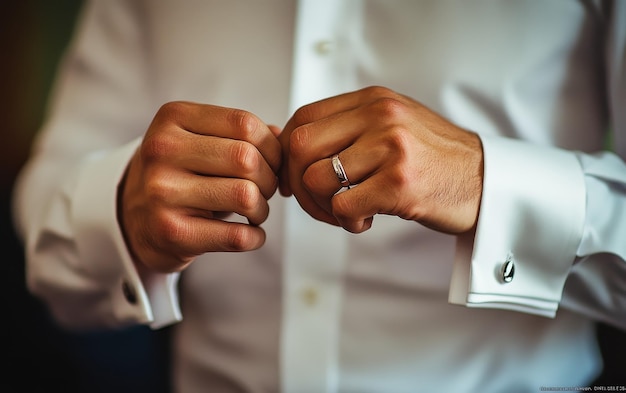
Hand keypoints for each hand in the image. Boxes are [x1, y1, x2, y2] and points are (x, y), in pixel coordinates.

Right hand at [119, 101, 280, 272]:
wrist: (132, 218)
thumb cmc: (180, 175)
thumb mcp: (200, 142)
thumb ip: (242, 135)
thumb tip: (283, 137)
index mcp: (173, 118)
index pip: (245, 124)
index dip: (272, 147)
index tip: (272, 164)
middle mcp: (162, 151)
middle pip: (247, 159)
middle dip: (269, 179)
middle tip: (264, 191)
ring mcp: (162, 192)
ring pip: (246, 195)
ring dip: (262, 209)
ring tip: (254, 212)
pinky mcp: (171, 232)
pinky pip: (237, 235)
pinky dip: (255, 237)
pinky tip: (250, 234)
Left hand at [278, 86, 482, 233]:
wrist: (485, 179)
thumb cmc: (433, 158)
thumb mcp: (393, 125)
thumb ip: (350, 128)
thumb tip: (293, 147)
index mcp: (373, 100)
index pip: (304, 118)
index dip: (288, 152)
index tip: (295, 176)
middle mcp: (380, 116)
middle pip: (301, 147)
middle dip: (297, 183)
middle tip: (317, 202)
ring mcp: (391, 148)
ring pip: (317, 179)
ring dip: (322, 207)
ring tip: (347, 212)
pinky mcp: (399, 183)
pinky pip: (343, 207)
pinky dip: (346, 222)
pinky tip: (366, 220)